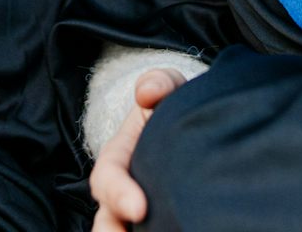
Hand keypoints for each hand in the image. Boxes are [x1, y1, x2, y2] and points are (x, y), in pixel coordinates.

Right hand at [91, 67, 186, 231]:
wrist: (194, 127)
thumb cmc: (172, 107)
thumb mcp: (167, 88)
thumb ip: (159, 83)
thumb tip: (147, 93)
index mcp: (117, 158)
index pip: (106, 179)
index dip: (117, 194)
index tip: (139, 210)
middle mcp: (121, 191)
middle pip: (107, 221)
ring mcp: (136, 213)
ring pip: (121, 231)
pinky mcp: (158, 223)